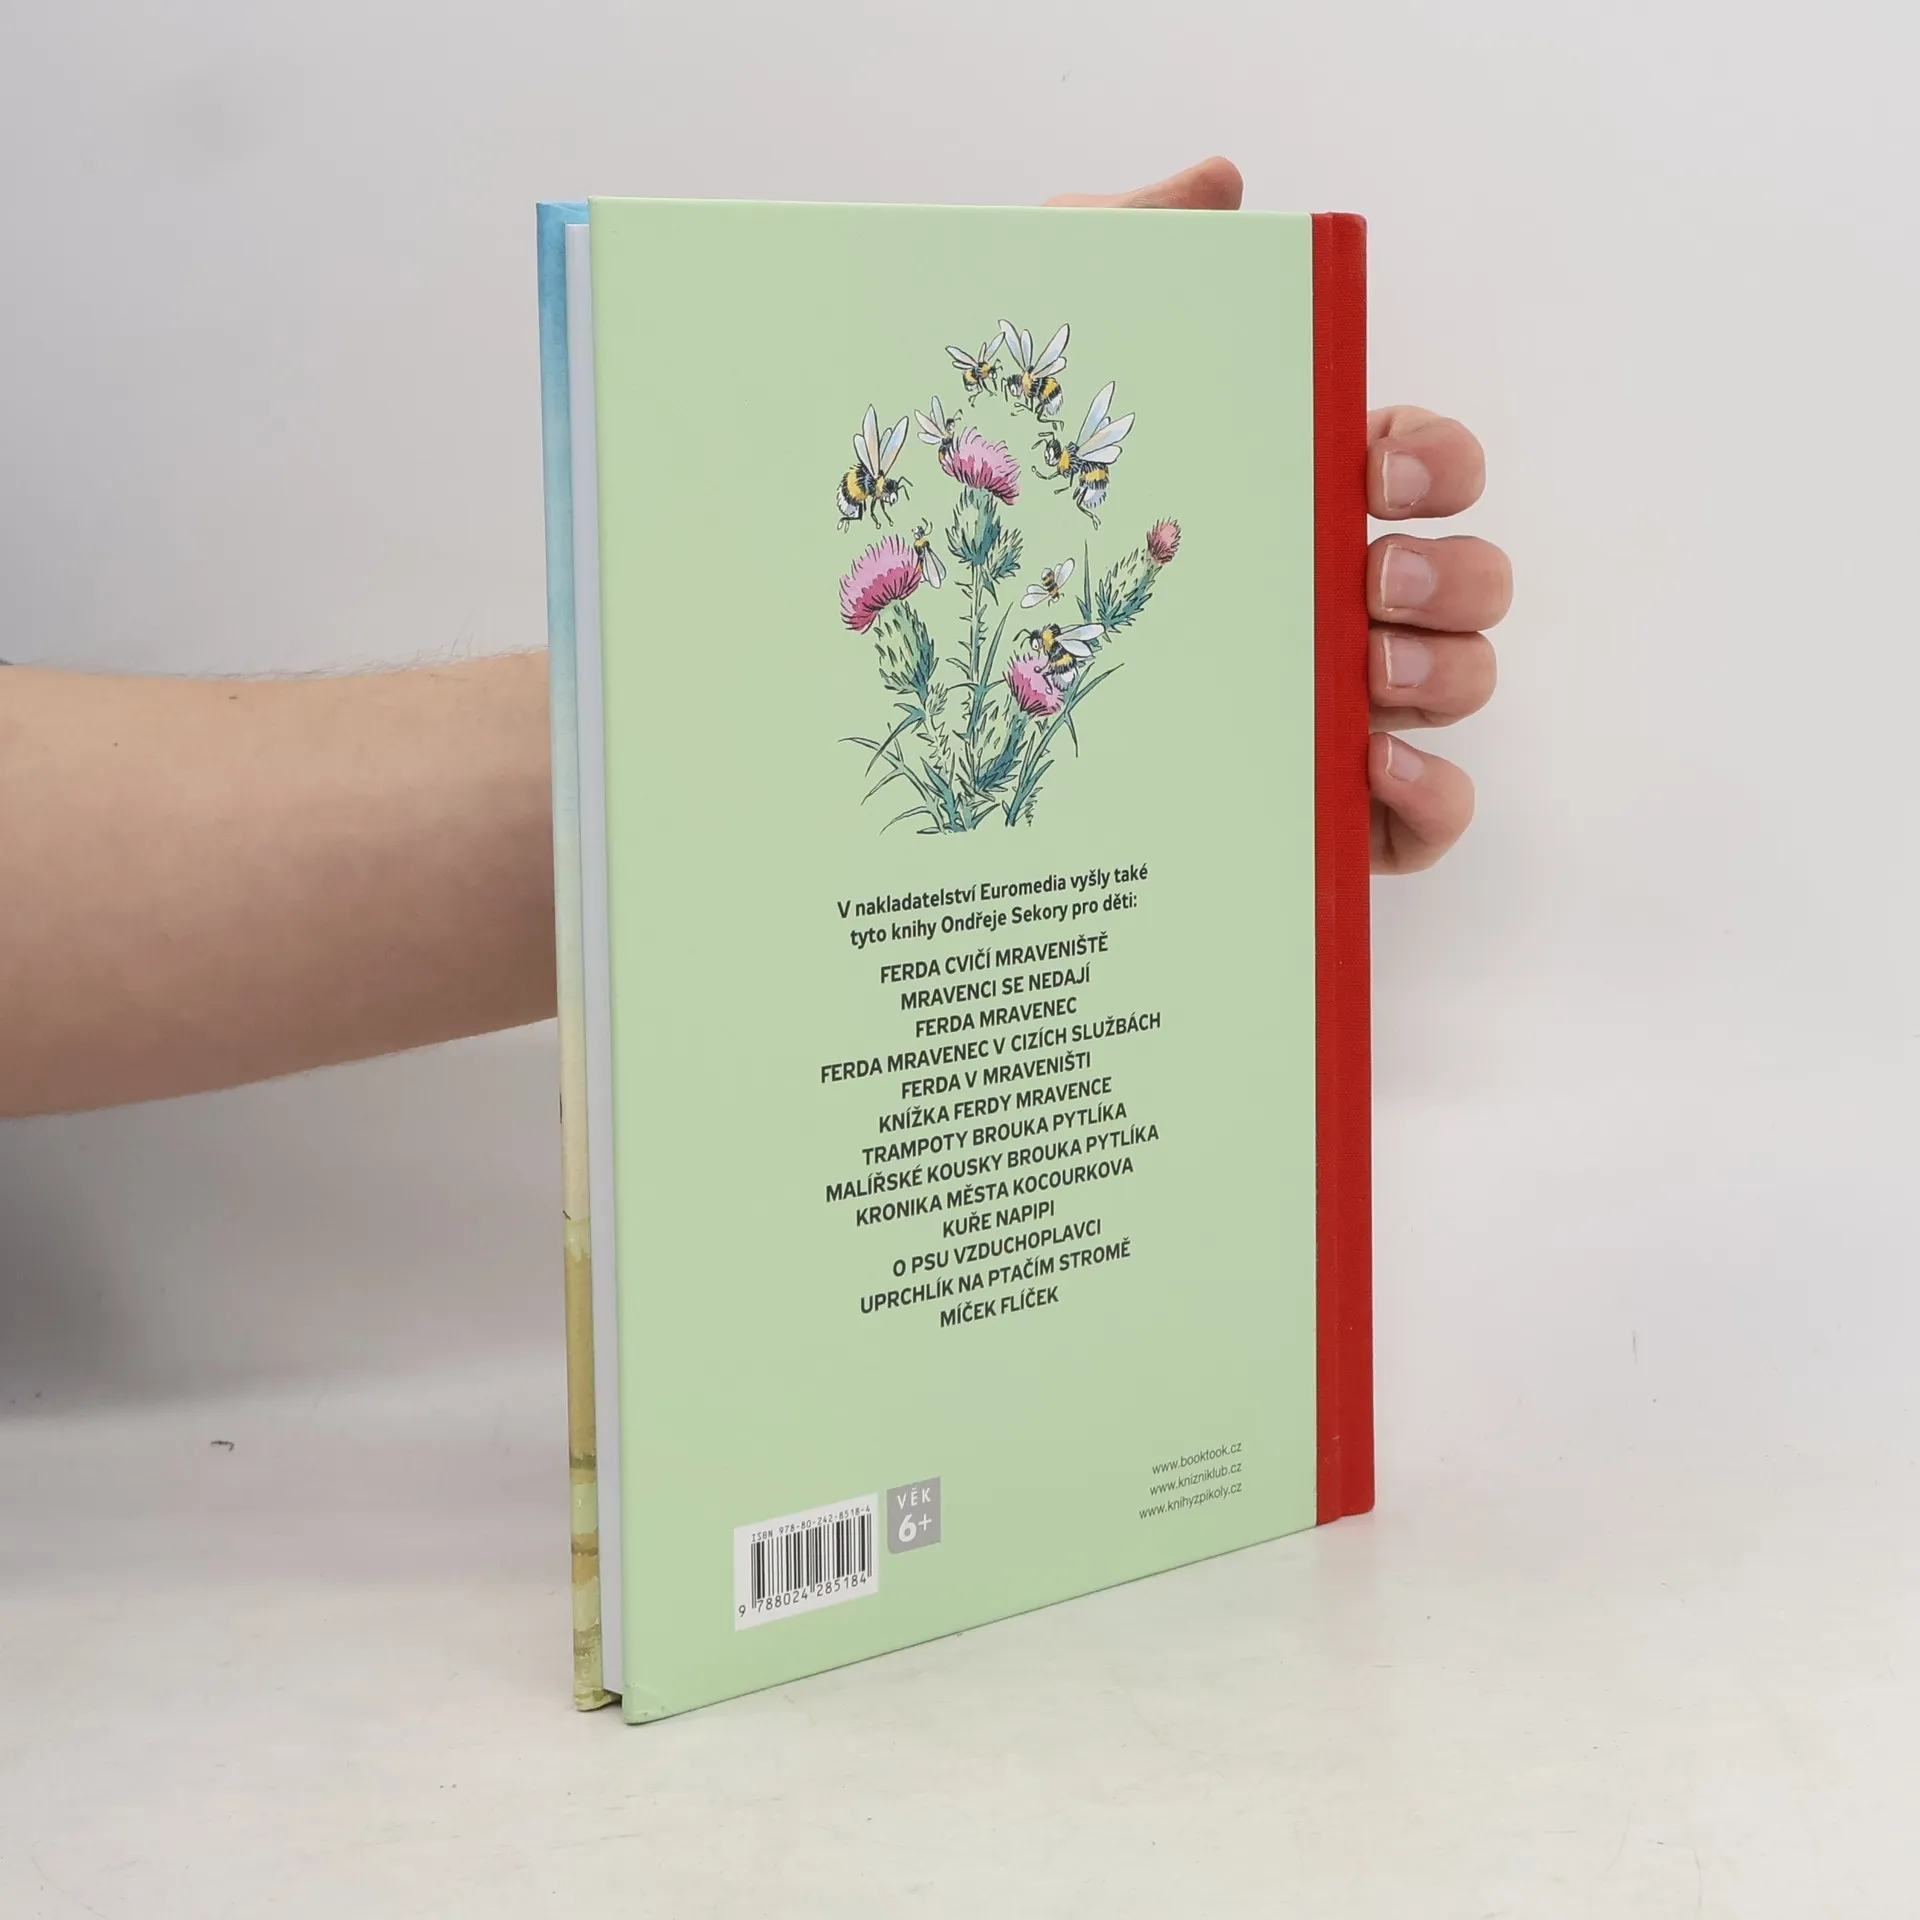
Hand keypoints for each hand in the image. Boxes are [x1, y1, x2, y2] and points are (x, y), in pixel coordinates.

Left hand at [1047, 158, 1508, 873]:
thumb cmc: (1002, 526)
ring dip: (1443, 673)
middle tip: (1365, 580)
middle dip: (1450, 572)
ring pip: (1461, 683)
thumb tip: (1222, 186)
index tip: (1375, 467)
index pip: (1422, 466)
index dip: (1435, 459)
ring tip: (1358, 675)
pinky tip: (1372, 770)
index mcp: (1291, 507)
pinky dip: (1434, 795)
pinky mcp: (1320, 816)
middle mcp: (1329, 604)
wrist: (923, 699)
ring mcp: (1334, 711)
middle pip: (1466, 580)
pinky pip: (1427, 816)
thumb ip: (1126, 256)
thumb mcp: (1042, 377)